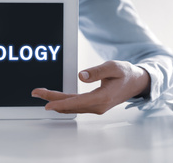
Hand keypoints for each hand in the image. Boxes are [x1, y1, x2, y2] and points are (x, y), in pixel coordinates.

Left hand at [31, 60, 150, 113]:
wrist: (137, 82)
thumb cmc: (126, 73)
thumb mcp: (114, 67)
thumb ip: (97, 71)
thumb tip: (81, 75)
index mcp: (103, 97)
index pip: (77, 102)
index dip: (60, 102)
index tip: (47, 104)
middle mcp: (98, 105)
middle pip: (70, 104)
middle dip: (51, 99)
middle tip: (35, 93)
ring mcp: (96, 107)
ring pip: (71, 106)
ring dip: (55, 100)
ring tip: (40, 93)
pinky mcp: (94, 105)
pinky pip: (76, 105)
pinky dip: (63, 102)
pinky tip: (54, 99)